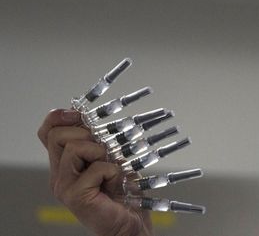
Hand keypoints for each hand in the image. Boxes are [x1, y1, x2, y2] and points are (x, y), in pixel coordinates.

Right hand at [38, 109, 152, 235]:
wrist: (130, 223)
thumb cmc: (122, 192)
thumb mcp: (110, 157)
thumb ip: (96, 140)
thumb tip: (88, 115)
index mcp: (64, 163)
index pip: (48, 131)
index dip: (61, 117)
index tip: (80, 115)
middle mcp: (59, 174)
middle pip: (57, 135)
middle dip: (85, 133)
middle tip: (103, 150)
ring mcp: (64, 186)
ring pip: (73, 147)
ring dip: (101, 152)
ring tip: (110, 168)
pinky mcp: (76, 196)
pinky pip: (95, 168)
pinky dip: (112, 171)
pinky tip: (115, 183)